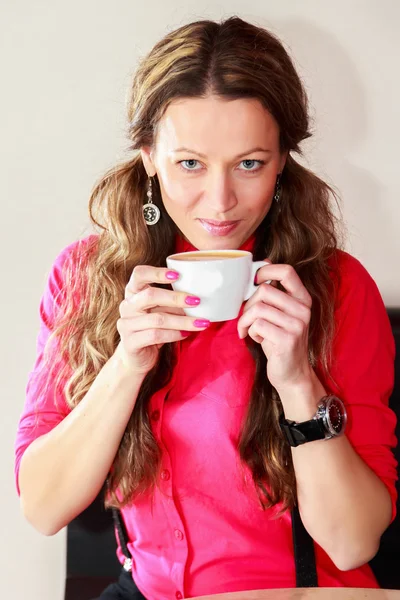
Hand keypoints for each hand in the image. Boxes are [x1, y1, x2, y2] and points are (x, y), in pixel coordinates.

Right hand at [115, 265, 209, 374]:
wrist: (136, 358)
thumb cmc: (152, 328)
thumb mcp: (161, 310)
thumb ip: (172, 301)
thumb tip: (197, 296)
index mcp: (133, 292)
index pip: (139, 274)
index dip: (157, 272)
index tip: (178, 275)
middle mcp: (127, 306)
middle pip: (150, 295)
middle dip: (176, 298)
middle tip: (197, 301)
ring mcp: (126, 324)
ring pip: (158, 319)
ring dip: (182, 321)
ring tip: (200, 322)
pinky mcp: (130, 342)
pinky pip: (155, 335)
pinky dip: (174, 334)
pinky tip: (186, 334)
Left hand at [237, 261, 312, 392]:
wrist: (292, 373)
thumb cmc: (279, 341)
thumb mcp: (279, 314)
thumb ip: (273, 294)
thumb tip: (262, 264)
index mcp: (302, 299)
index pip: (287, 271)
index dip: (266, 270)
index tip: (254, 280)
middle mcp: (303, 310)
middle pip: (264, 290)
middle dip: (248, 304)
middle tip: (246, 319)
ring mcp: (297, 325)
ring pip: (258, 308)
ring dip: (246, 320)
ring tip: (248, 330)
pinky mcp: (287, 339)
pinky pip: (257, 325)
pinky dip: (250, 332)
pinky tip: (257, 340)